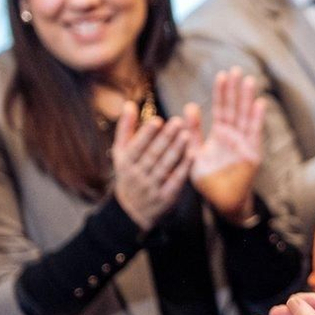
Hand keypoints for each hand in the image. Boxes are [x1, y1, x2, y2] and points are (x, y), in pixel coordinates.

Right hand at [111, 104, 192, 229]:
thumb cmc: (130, 172)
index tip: (158, 120)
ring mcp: (151, 188)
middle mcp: (136, 176)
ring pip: (164, 167)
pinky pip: (175, 181)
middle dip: (165, 138)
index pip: (136, 147)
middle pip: (152, 155)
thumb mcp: (121, 153)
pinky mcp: (165, 198)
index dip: (146, 134)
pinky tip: (193, 154)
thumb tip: (129, 104)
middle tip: (178, 121)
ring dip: (176, 150)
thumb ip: (126, 129)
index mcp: (125, 163)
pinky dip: (184, 168)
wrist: (133, 210)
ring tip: (187, 134)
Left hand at [186, 68, 265, 222]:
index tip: (222, 75)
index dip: (222, 93)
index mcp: (220, 135)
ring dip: (248, 99)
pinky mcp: (252, 154)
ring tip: (249, 81)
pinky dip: (257, 119)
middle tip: (236, 70)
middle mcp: (234, 137)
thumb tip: (189, 107)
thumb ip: (192, 132)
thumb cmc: (208, 181)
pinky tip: (258, 104)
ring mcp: (244, 144)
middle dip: (236, 90)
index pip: (221, 109)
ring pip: (246, 117)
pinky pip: (254, 134)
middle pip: (235, 108)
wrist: (221, 202)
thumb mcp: (193, 154)